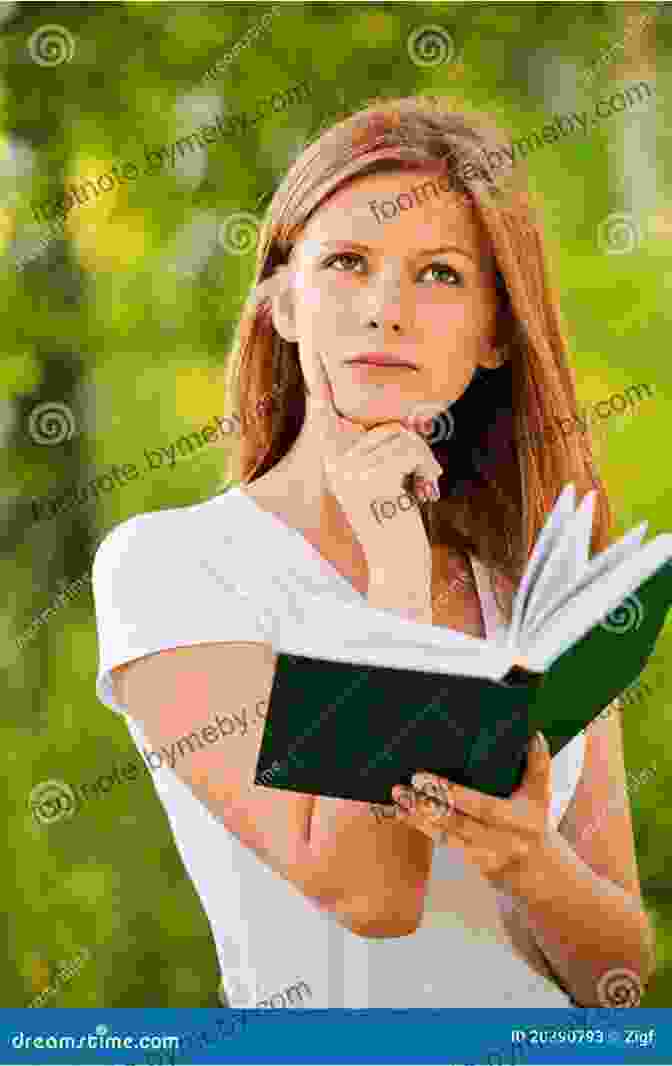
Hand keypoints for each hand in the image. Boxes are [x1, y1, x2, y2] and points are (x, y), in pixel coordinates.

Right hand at [310, 351, 442, 566]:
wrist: (397, 564)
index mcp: (333, 458)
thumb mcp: (383, 478)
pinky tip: (424, 492)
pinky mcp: (369, 477)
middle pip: (384, 424)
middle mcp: (334, 461)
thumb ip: (381, 448)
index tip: (310, 344)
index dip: (317, 377)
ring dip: (423, 460)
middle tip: (422, 476)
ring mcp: (348, 469)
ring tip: (421, 487)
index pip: (323, 410)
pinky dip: (427, 468)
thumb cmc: (396, 520)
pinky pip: (410, 449)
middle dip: (413, 446)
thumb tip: (405, 419)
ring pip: (400, 436)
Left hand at [386, 731, 553, 892]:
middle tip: (403, 787)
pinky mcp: (467, 860)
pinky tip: (401, 812)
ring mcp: (482, 854)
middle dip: (427, 806)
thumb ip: (539, 764)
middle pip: (457, 823)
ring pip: (444, 835)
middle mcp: (498, 841)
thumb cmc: (535, 820)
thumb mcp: (542, 793)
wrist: (535, 867)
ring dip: (417, 817)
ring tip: (398, 797)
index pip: (482, 807)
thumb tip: (534, 735)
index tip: (424, 778)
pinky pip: (440, 841)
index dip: (453, 794)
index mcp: (517, 821)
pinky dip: (419, 826)